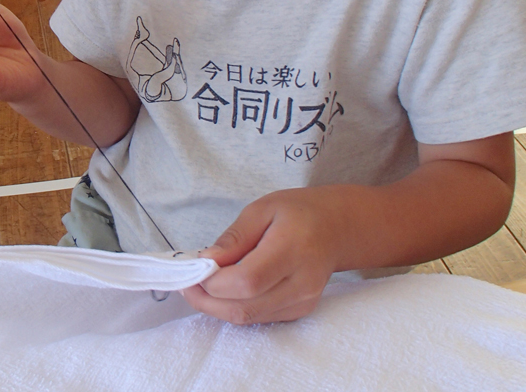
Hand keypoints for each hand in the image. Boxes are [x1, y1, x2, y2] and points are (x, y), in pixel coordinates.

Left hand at [182, 188, 343, 324]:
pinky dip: (236, 307)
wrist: (339, 228)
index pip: (247, 281)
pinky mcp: (301, 311)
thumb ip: (234, 237)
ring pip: (249, 318)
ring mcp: (304, 301)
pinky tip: (225, 291)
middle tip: (186, 284)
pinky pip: (259, 318)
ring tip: (200, 287)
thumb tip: (206, 262)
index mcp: (293, 249)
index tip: (193, 269)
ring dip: (217, 307)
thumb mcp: (262, 208)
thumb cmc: (299, 212)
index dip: (214, 282)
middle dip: (207, 300)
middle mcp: (302, 282)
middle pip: (245, 307)